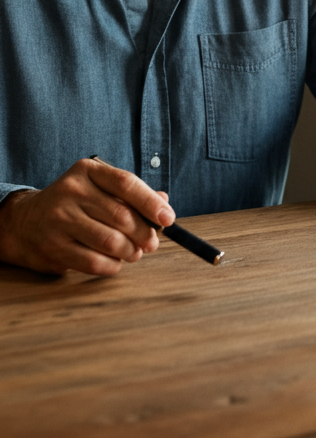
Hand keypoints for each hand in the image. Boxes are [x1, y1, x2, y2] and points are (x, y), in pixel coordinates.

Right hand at [0, 159, 175, 275]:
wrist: (25, 222)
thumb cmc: (76, 204)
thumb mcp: (101, 188)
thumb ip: (133, 194)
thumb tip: (164, 203)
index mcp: (87, 171)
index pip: (126, 183)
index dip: (151, 203)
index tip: (168, 219)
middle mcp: (71, 191)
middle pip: (122, 216)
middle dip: (145, 234)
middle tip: (151, 243)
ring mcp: (59, 219)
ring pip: (111, 241)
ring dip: (131, 252)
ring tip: (135, 253)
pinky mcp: (52, 246)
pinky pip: (94, 262)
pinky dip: (113, 266)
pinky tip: (116, 262)